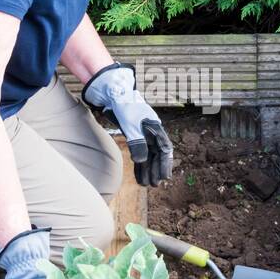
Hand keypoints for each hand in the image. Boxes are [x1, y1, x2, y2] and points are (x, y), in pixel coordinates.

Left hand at [81, 62, 173, 186]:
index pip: (164, 149)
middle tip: (154, 184)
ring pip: (148, 155)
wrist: (114, 94)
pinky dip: (139, 164)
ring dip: (147, 169)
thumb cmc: (124, 106)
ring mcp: (143, 134)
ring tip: (145, 184)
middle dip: (156, 169)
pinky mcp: (134, 135)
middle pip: (157, 154)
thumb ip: (137, 142)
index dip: (165, 163)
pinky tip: (138, 174)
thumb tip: (142, 160)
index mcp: (155, 127)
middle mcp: (151, 131)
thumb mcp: (130, 124)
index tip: (164, 177)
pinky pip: (139, 152)